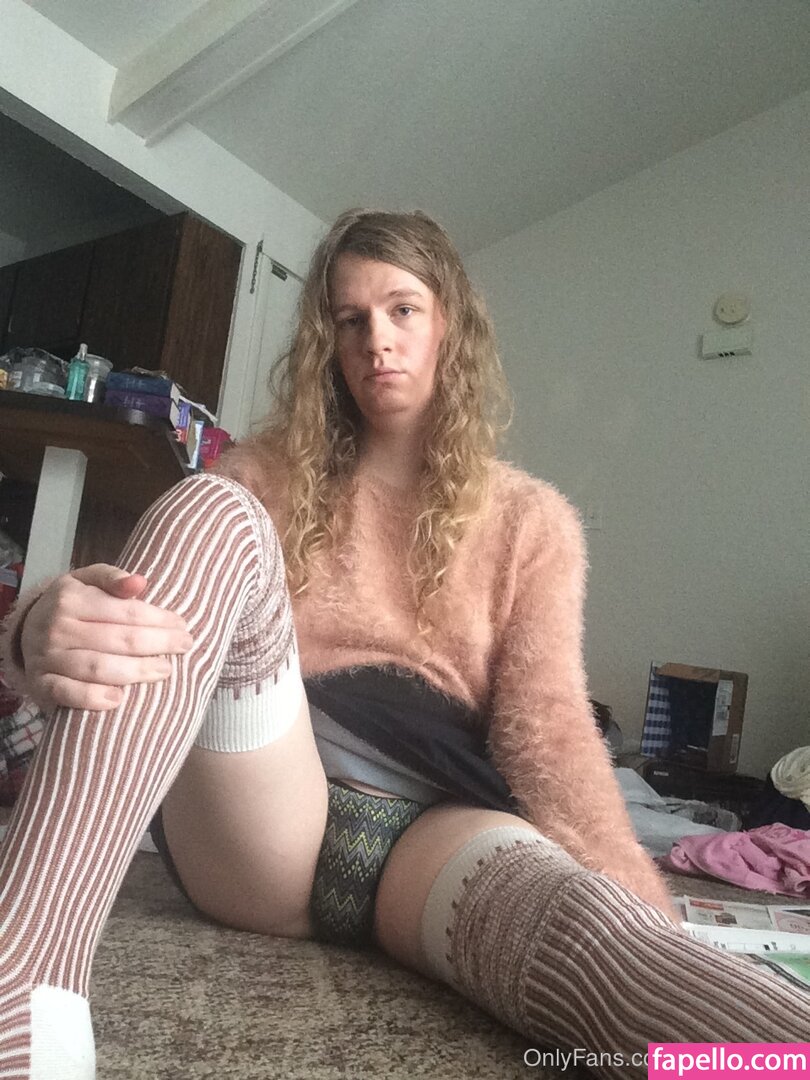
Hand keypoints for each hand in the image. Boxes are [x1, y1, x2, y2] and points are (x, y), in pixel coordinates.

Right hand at [20, 565, 192, 710]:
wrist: (25, 630)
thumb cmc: (70, 605)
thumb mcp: (87, 580)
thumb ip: (113, 578)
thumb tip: (140, 582)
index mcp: (71, 599)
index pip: (126, 612)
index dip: (160, 619)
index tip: (182, 625)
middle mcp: (57, 628)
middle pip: (119, 640)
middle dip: (158, 644)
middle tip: (185, 646)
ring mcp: (48, 658)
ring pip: (98, 668)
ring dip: (136, 672)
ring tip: (165, 670)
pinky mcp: (41, 684)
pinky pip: (68, 694)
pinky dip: (93, 698)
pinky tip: (119, 699)